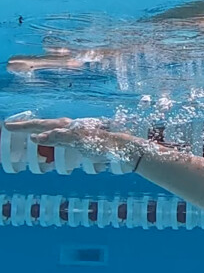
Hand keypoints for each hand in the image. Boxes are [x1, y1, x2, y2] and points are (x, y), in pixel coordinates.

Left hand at [4, 117, 143, 164]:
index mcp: (70, 130)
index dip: (30, 126)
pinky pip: (64, 136)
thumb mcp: (80, 147)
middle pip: (45, 124)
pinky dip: (51, 136)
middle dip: (25, 124)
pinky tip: (39, 138)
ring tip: (16, 128)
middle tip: (6, 125)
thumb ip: (64, 145)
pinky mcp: (83, 138)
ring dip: (34, 127)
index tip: (14, 127)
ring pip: (52, 128)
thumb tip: (45, 148)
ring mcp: (77, 131)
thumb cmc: (104, 148)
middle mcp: (72, 127)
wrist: (124, 148)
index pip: (47, 127)